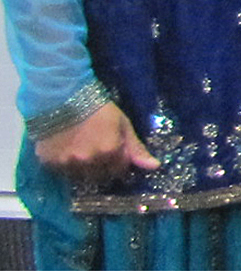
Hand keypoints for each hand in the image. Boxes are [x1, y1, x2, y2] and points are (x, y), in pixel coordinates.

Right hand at [33, 102, 156, 188]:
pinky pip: (62, 172)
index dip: (118, 159)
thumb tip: (155, 166)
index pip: (119, 169)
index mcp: (110, 151)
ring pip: (81, 176)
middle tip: (97, 149)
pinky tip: (67, 149)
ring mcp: (68, 163)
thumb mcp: (123, 124)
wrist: (60, 98)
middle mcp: (90, 161)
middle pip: (101, 176)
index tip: (114, 149)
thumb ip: (136, 148)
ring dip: (84, 167)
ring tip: (82, 149)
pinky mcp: (50, 163)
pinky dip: (66, 164)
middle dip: (103, 166)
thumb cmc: (97, 108)